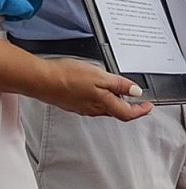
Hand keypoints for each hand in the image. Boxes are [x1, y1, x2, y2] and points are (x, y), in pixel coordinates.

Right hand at [36, 58, 151, 119]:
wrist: (40, 80)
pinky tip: (91, 90)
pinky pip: (89, 104)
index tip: (148, 106)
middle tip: (134, 98)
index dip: (141, 110)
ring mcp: (80, 107)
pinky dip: (96, 99)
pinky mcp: (70, 103)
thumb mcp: (99, 75)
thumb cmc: (66, 77)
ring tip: (114, 91)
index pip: (128, 113)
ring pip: (102, 108)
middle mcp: (93, 109)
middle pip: (116, 111)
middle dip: (127, 106)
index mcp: (104, 103)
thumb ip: (119, 85)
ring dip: (111, 102)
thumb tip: (135, 92)